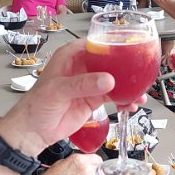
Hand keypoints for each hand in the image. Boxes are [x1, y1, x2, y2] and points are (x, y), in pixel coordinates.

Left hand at [0, 40, 144, 155]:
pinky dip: (124, 100)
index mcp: (71, 55)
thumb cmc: (36, 105)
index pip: (97, 43)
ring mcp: (90, 83)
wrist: (34, 131)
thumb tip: (107, 80)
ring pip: (116, 80)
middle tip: (140, 74)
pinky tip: (131, 105)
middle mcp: (83, 66)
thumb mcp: (58, 90)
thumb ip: (83, 84)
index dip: (114, 45)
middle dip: (127, 68)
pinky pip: (114, 97)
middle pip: (111, 61)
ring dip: (129, 87)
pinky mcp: (94, 99)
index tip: (130, 49)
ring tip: (139, 95)